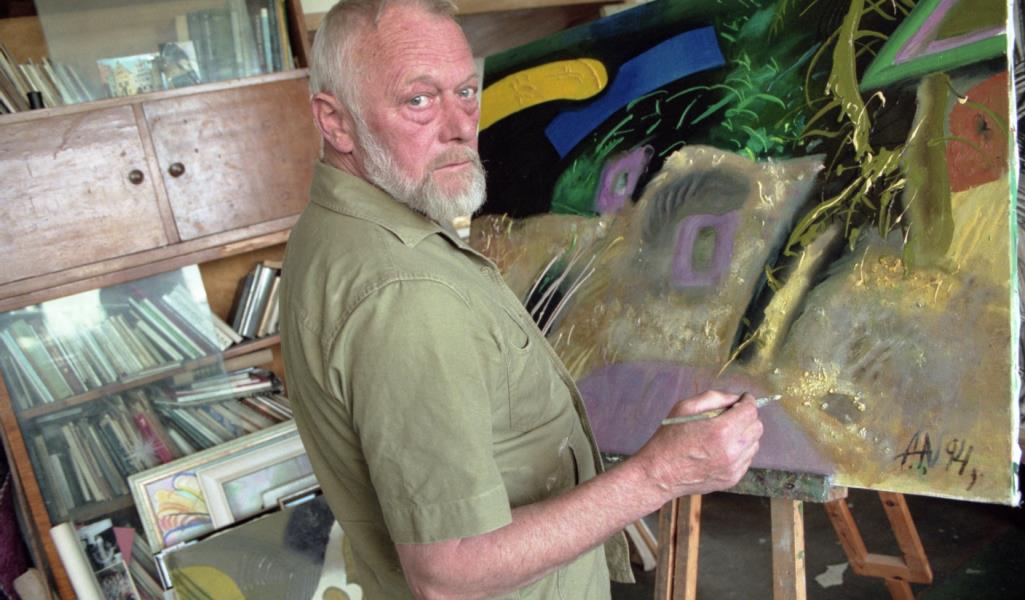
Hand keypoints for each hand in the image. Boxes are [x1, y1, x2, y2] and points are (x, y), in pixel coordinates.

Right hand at [633, 390, 762, 499]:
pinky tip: (723, 449)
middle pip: (758, 427)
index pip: (750, 411)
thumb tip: (735, 398)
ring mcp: (734, 467)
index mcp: (721, 430)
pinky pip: (747, 459)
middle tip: (733, 415)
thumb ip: (713, 398)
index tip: (743, 399)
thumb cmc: (669, 437)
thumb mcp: (685, 408)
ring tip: (727, 434)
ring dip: (745, 435)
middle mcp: (733, 450)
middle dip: (748, 417)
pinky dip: (740, 451)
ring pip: (755, 444)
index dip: (748, 401)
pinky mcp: (733, 479)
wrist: (660, 473)